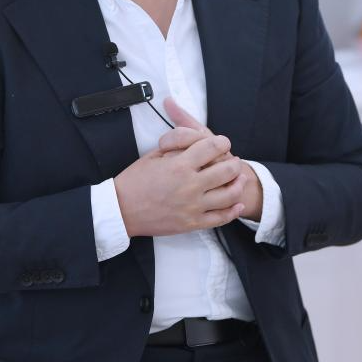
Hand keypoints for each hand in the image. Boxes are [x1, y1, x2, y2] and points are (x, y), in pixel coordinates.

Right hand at [113, 126, 246, 239]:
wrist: (122, 210)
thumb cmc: (135, 181)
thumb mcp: (154, 155)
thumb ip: (177, 146)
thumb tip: (196, 138)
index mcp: (179, 165)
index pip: (212, 147)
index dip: (221, 142)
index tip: (222, 142)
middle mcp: (190, 185)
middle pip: (227, 170)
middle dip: (234, 162)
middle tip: (234, 160)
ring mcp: (193, 206)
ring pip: (229, 195)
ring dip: (238, 184)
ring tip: (239, 178)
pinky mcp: (192, 223)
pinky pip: (220, 218)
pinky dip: (233, 211)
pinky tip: (237, 204)